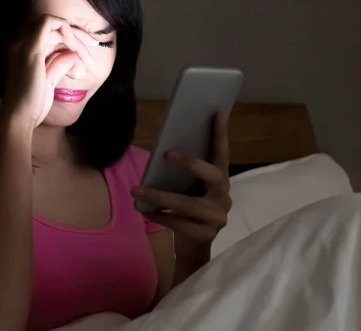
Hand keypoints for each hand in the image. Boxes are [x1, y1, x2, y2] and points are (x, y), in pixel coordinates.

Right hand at [0, 14, 94, 128]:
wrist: (20, 116)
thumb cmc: (34, 104)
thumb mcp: (49, 81)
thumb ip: (58, 65)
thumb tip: (72, 54)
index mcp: (21, 50)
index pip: (48, 34)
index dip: (70, 38)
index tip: (87, 51)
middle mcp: (18, 42)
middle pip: (52, 26)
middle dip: (77, 35)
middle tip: (95, 45)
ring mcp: (23, 43)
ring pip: (54, 23)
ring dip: (74, 34)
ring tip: (88, 52)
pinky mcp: (31, 47)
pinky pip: (50, 22)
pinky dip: (66, 29)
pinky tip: (76, 48)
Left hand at [131, 113, 231, 258]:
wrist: (193, 248)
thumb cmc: (188, 212)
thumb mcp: (188, 190)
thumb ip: (185, 176)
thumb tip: (164, 153)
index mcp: (220, 181)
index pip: (222, 154)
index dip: (221, 135)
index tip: (218, 112)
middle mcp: (223, 197)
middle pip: (213, 176)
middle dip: (191, 163)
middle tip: (167, 154)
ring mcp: (217, 217)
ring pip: (189, 204)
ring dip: (160, 196)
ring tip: (137, 191)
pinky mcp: (206, 234)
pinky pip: (180, 223)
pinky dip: (160, 216)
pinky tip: (145, 211)